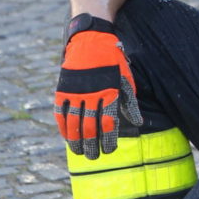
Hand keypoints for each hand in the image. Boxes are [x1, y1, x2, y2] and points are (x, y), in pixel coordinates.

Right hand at [54, 29, 142, 158]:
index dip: (109, 139)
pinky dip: (63, 127)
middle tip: (94, 157)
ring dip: (76, 141)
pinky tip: (66, 137)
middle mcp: (91, 94)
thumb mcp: (126, 80)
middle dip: (92, 145)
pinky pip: (60, 113)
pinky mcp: (63, 89)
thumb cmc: (113, 63)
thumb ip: (130, 103)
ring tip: (80, 152)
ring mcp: (75, 92)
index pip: (108, 123)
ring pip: (73, 123)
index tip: (110, 150)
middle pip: (89, 127)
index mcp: (109, 92)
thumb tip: (138, 123)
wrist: (92, 40)